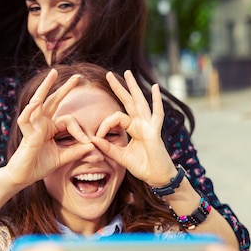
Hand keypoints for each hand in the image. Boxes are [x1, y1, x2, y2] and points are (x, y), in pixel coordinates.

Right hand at [4, 69, 94, 187]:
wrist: (23, 177)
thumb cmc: (39, 166)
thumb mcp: (63, 157)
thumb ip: (78, 151)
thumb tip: (95, 147)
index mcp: (50, 127)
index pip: (69, 120)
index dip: (80, 131)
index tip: (89, 143)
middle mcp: (41, 123)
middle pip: (53, 101)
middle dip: (64, 88)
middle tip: (78, 76)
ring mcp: (33, 127)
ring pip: (38, 102)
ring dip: (45, 87)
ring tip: (53, 74)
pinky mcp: (26, 134)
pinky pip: (26, 119)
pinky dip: (29, 110)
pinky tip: (35, 102)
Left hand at [90, 70, 177, 186]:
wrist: (157, 177)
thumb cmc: (143, 166)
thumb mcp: (121, 157)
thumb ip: (108, 148)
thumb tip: (92, 138)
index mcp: (133, 128)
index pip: (116, 118)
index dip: (105, 124)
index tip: (97, 136)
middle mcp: (140, 124)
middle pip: (128, 102)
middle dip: (119, 88)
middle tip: (107, 74)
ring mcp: (149, 126)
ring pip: (139, 102)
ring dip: (133, 87)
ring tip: (127, 73)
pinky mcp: (155, 132)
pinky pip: (157, 114)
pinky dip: (156, 101)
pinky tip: (155, 87)